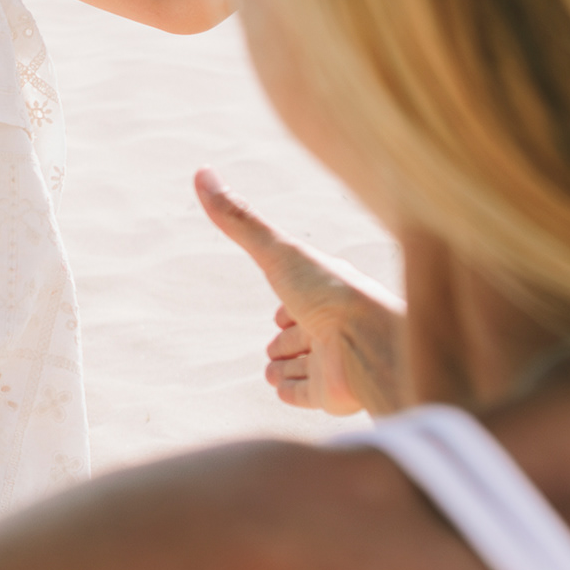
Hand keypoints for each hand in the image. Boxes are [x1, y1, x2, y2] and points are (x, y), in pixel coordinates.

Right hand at [196, 168, 407, 416]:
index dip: (289, 301)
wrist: (369, 345)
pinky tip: (282, 384)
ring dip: (283, 366)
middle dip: (285, 338)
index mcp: (329, 292)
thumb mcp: (277, 251)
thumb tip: (201, 173)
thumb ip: (239, 220)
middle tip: (283, 334)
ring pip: (301, 366)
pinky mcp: (330, 395)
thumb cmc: (329, 292)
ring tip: (276, 362)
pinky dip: (291, 391)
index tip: (283, 305)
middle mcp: (334, 326)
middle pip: (301, 334)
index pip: (303, 297)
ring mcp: (333, 362)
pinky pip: (304, 396)